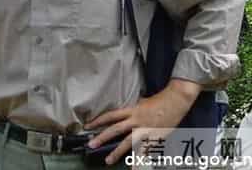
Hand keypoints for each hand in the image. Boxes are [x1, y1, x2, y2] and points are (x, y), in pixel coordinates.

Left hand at [84, 79, 201, 164]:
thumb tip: (123, 115)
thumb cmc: (159, 101)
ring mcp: (145, 130)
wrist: (175, 101)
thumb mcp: (141, 103)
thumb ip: (132, 110)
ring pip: (128, 142)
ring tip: (107, 160)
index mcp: (131, 110)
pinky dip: (139, 160)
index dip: (98, 120)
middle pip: (115, 129)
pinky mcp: (155, 138)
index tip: (87, 126)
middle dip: (102, 137)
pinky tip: (133, 168)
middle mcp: (136, 120)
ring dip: (117, 152)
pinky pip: (145, 151)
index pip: (111, 115)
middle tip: (91, 144)